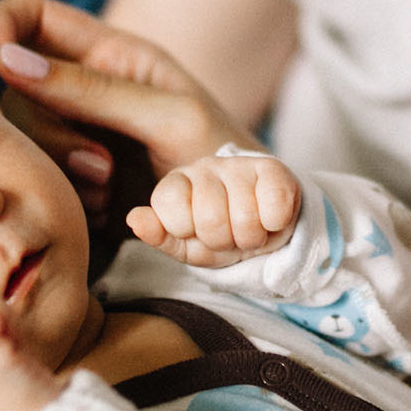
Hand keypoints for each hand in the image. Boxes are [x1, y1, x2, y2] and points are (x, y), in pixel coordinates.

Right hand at [0, 0, 261, 200]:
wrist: (243, 222)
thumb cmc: (221, 154)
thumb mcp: (168, 114)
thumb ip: (92, 88)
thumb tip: (7, 59)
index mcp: (109, 53)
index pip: (31, 15)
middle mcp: (82, 88)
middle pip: (16, 90)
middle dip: (50, 132)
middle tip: (103, 165)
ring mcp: (74, 134)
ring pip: (23, 140)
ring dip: (62, 171)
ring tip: (113, 187)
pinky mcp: (72, 178)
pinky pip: (38, 181)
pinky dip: (68, 198)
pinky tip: (110, 208)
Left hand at [128, 153, 301, 267]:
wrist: (263, 231)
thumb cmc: (218, 238)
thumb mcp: (186, 245)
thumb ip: (158, 234)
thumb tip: (134, 219)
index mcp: (177, 184)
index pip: (169, 205)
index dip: (186, 232)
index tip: (196, 235)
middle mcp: (205, 167)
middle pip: (211, 218)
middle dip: (223, 241)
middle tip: (229, 237)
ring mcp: (239, 165)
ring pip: (245, 217)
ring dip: (251, 237)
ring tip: (249, 230)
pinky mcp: (274, 168)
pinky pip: (276, 206)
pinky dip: (276, 225)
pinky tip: (270, 219)